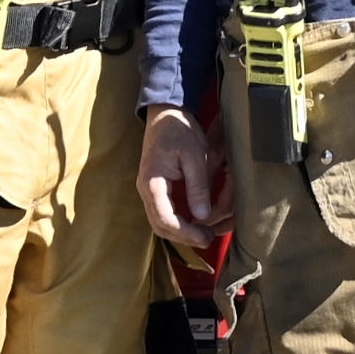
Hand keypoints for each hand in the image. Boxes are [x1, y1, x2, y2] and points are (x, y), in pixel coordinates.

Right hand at [138, 106, 229, 248]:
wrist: (165, 114)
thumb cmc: (180, 131)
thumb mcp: (195, 156)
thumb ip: (198, 186)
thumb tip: (202, 216)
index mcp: (152, 183)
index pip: (164, 219)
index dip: (185, 233)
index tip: (206, 237)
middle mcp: (146, 190)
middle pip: (160, 226)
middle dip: (183, 237)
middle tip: (208, 239)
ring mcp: (149, 191)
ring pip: (160, 222)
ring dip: (181, 232)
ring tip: (205, 233)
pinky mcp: (156, 189)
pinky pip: (164, 213)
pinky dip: (179, 222)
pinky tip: (197, 222)